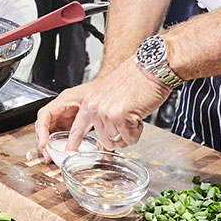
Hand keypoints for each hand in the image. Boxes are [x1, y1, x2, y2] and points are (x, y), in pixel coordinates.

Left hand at [34, 59, 172, 160]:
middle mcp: (95, 108)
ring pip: (118, 141)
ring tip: (134, 115)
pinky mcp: (120, 116)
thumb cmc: (136, 79)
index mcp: (90, 102)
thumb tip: (106, 137)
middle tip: (128, 121)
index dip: (74, 142)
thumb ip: (103, 114)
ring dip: (130, 133)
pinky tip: (139, 115)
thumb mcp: (111, 96)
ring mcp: (106, 113)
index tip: (70, 152)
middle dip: (119, 136)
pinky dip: (138, 131)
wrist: (151, 67)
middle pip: (104, 141)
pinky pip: (130, 138)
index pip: (77, 127)